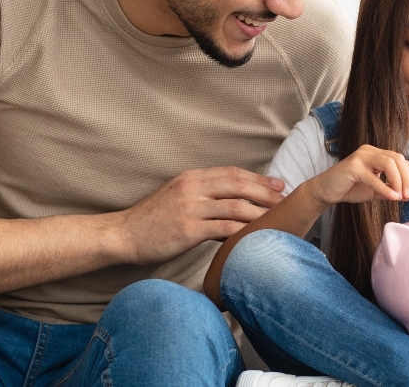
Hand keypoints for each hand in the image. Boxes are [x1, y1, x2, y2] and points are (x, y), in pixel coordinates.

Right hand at [115, 167, 284, 265]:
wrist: (123, 235)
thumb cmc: (151, 221)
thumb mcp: (177, 198)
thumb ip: (202, 196)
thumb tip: (232, 205)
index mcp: (191, 177)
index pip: (232, 173)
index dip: (258, 178)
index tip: (278, 184)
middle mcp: (192, 187)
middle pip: (238, 184)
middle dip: (265, 192)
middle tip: (285, 200)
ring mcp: (190, 207)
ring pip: (235, 206)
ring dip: (260, 213)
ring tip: (278, 219)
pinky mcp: (188, 229)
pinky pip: (224, 228)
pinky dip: (243, 231)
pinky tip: (257, 236)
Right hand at [307, 145, 408, 206]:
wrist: (327, 192)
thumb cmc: (349, 188)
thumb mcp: (375, 191)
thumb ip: (390, 191)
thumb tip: (408, 196)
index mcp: (376, 154)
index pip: (400, 160)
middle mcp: (370, 151)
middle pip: (397, 159)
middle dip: (407, 177)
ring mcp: (361, 156)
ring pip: (388, 163)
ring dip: (398, 180)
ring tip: (401, 196)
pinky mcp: (353, 166)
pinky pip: (373, 176)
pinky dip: (384, 187)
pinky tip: (392, 197)